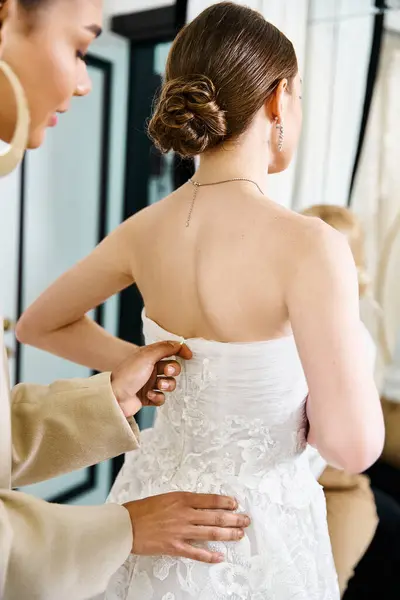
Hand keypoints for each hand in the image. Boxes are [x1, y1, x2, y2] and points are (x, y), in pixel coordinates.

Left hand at [111, 341, 191, 417]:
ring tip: (158, 385)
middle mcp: (150, 368)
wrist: (114, 397)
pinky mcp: (148, 397)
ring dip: (167, 384)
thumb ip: (164, 348)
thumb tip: (179, 343)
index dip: (180, 351)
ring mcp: (149, 383)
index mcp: (149, 356)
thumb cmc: (127, 375)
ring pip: (169, 383)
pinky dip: (158, 397)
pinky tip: (149, 396)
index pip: (169, 349)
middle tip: (166, 371)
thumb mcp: (146, 356)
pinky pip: (162, 397)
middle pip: (172, 367)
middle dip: (173, 370)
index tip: (188, 356)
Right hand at [123, 492, 249, 562]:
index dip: (225, 502)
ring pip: (210, 533)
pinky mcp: (174, 547)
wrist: (126, 525)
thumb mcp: (166, 497)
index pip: (210, 500)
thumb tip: (201, 504)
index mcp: (182, 498)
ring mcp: (180, 531)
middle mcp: (184, 514)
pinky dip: (209, 556)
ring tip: (239, 535)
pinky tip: (220, 557)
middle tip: (246, 520)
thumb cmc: (143, 509)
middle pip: (215, 517)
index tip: (236, 504)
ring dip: (227, 534)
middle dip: (233, 519)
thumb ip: (184, 501)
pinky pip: (196, 552)